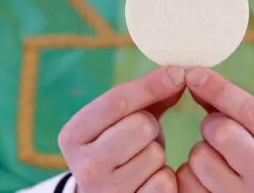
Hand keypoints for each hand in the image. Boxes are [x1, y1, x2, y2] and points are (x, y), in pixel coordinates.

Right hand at [59, 66, 185, 192]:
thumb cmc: (121, 147)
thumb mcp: (125, 119)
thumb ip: (148, 95)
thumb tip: (179, 73)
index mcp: (73, 135)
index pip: (115, 101)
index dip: (150, 85)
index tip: (177, 73)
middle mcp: (83, 165)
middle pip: (141, 126)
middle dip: (150, 126)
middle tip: (141, 137)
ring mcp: (105, 191)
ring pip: (155, 154)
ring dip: (157, 154)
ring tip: (142, 160)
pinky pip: (164, 182)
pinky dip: (164, 178)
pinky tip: (149, 180)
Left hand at [177, 67, 253, 192]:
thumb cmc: (247, 154)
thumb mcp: (250, 130)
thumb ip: (226, 104)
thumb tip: (194, 75)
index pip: (251, 111)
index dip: (219, 89)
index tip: (194, 73)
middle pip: (223, 131)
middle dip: (210, 125)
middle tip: (213, 131)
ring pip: (199, 157)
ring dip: (198, 152)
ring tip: (213, 159)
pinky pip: (185, 180)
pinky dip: (187, 174)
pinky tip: (203, 179)